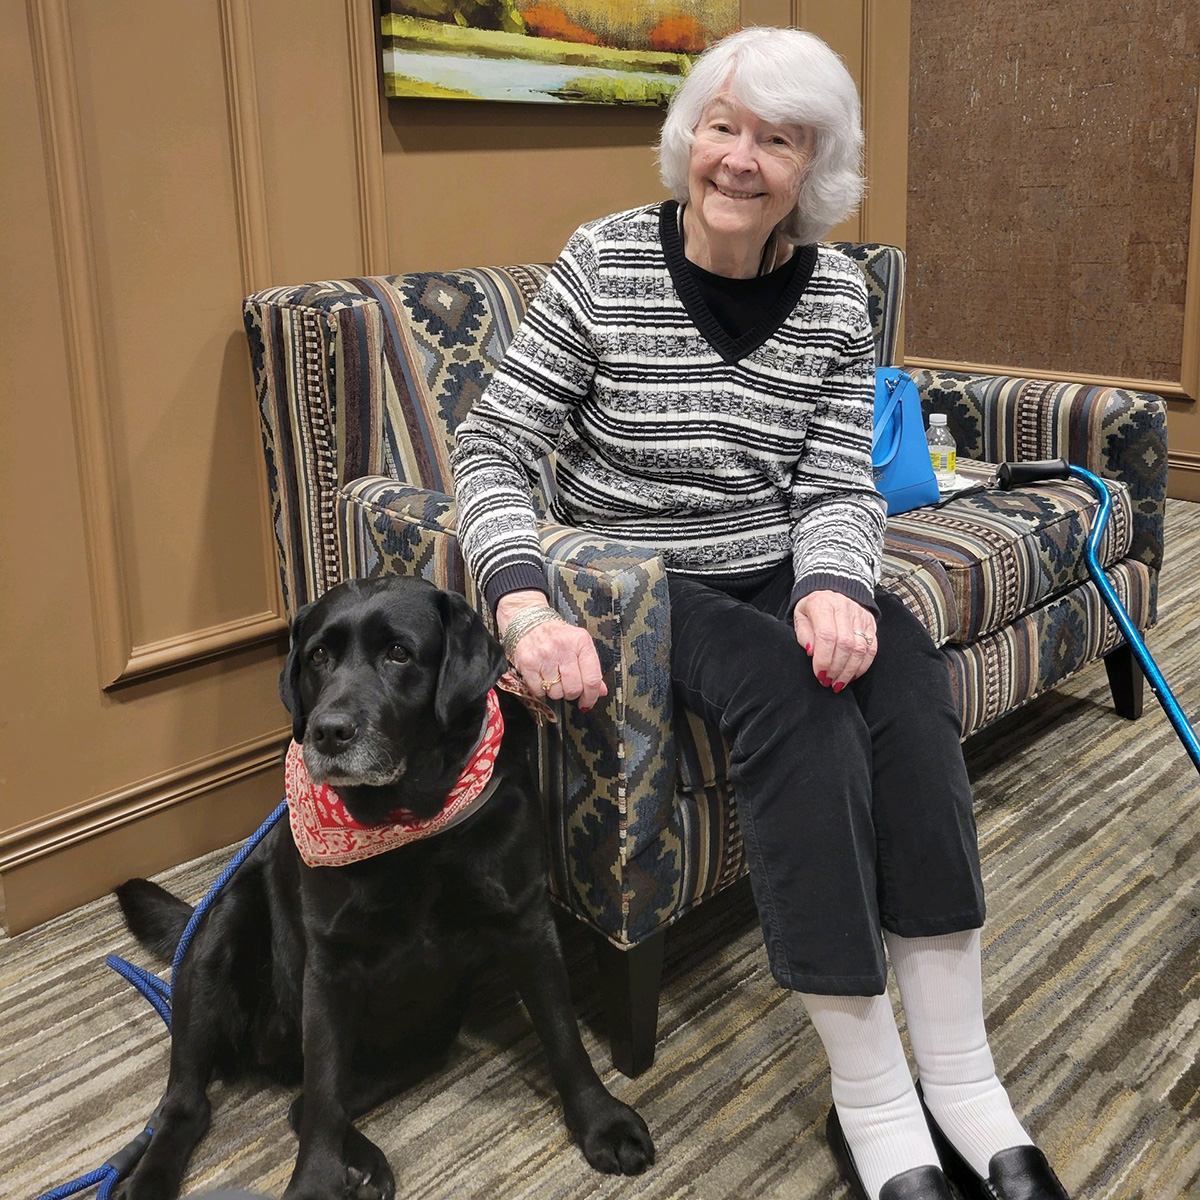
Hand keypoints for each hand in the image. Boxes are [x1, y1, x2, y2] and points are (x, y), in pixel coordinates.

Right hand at [496, 590, 607, 711]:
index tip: (587, 702)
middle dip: (572, 693)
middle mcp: (563, 648)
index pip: (592, 679)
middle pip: (574, 688)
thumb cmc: (557, 636)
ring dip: (556, 691)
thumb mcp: (579, 646)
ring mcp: (544, 656)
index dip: (591, 696)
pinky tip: (542, 678)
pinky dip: (541, 690)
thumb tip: (601, 692)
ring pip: (556, 692)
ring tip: (553, 678)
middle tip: (568, 686)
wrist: (530, 621)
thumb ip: (591, 669)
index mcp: (581, 642)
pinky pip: (539, 691)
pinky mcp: (528, 664)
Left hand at [792, 590, 876, 691]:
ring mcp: (860, 615)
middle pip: (845, 644)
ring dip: (849, 671)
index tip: (819, 674)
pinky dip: (862, 666)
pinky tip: (852, 675)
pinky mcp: (870, 623)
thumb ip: (803, 635)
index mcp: (823, 604)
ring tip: (838, 683)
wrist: (832, 589)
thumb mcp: (800, 617)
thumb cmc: (812, 608)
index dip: (823, 659)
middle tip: (827, 682)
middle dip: (836, 668)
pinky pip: (871, 649)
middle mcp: (844, 607)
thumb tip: (812, 653)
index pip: (827, 635)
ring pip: (860, 648)